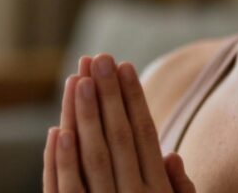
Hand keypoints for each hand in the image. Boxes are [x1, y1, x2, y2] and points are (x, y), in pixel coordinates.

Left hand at [43, 53, 194, 191]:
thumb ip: (179, 189)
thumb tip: (173, 155)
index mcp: (157, 191)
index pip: (145, 135)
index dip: (134, 99)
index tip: (125, 66)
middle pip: (119, 137)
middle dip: (109, 95)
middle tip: (100, 57)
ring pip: (93, 157)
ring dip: (85, 116)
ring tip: (79, 78)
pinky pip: (68, 190)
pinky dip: (62, 160)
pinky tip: (58, 130)